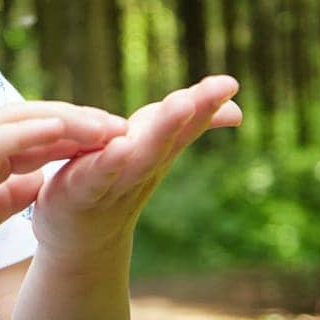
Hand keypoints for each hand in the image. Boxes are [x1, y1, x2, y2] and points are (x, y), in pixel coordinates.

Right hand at [0, 102, 125, 295]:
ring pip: (18, 120)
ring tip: (106, 126)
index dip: (71, 131)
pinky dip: (31, 132)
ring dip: (65, 120)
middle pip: (30, 116)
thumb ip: (9, 194)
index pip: (30, 132)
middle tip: (121, 125)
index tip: (111, 138)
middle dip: (77, 118)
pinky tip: (64, 132)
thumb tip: (43, 184)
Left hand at [28, 75, 242, 258]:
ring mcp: (115, 181)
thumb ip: (184, 125)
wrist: (81, 237)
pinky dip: (111, 163)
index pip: (186, 123)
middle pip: (171, 136)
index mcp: (157, 149)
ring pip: (141, 155)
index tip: (230, 82)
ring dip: (162, 131)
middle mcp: (143, 165)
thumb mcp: (150, 146)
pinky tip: (121, 146)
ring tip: (181, 104)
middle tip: (216, 88)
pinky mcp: (81, 191)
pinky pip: (98, 176)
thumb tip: (238, 111)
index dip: (207, 102)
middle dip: (193, 110)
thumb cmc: (117, 181)